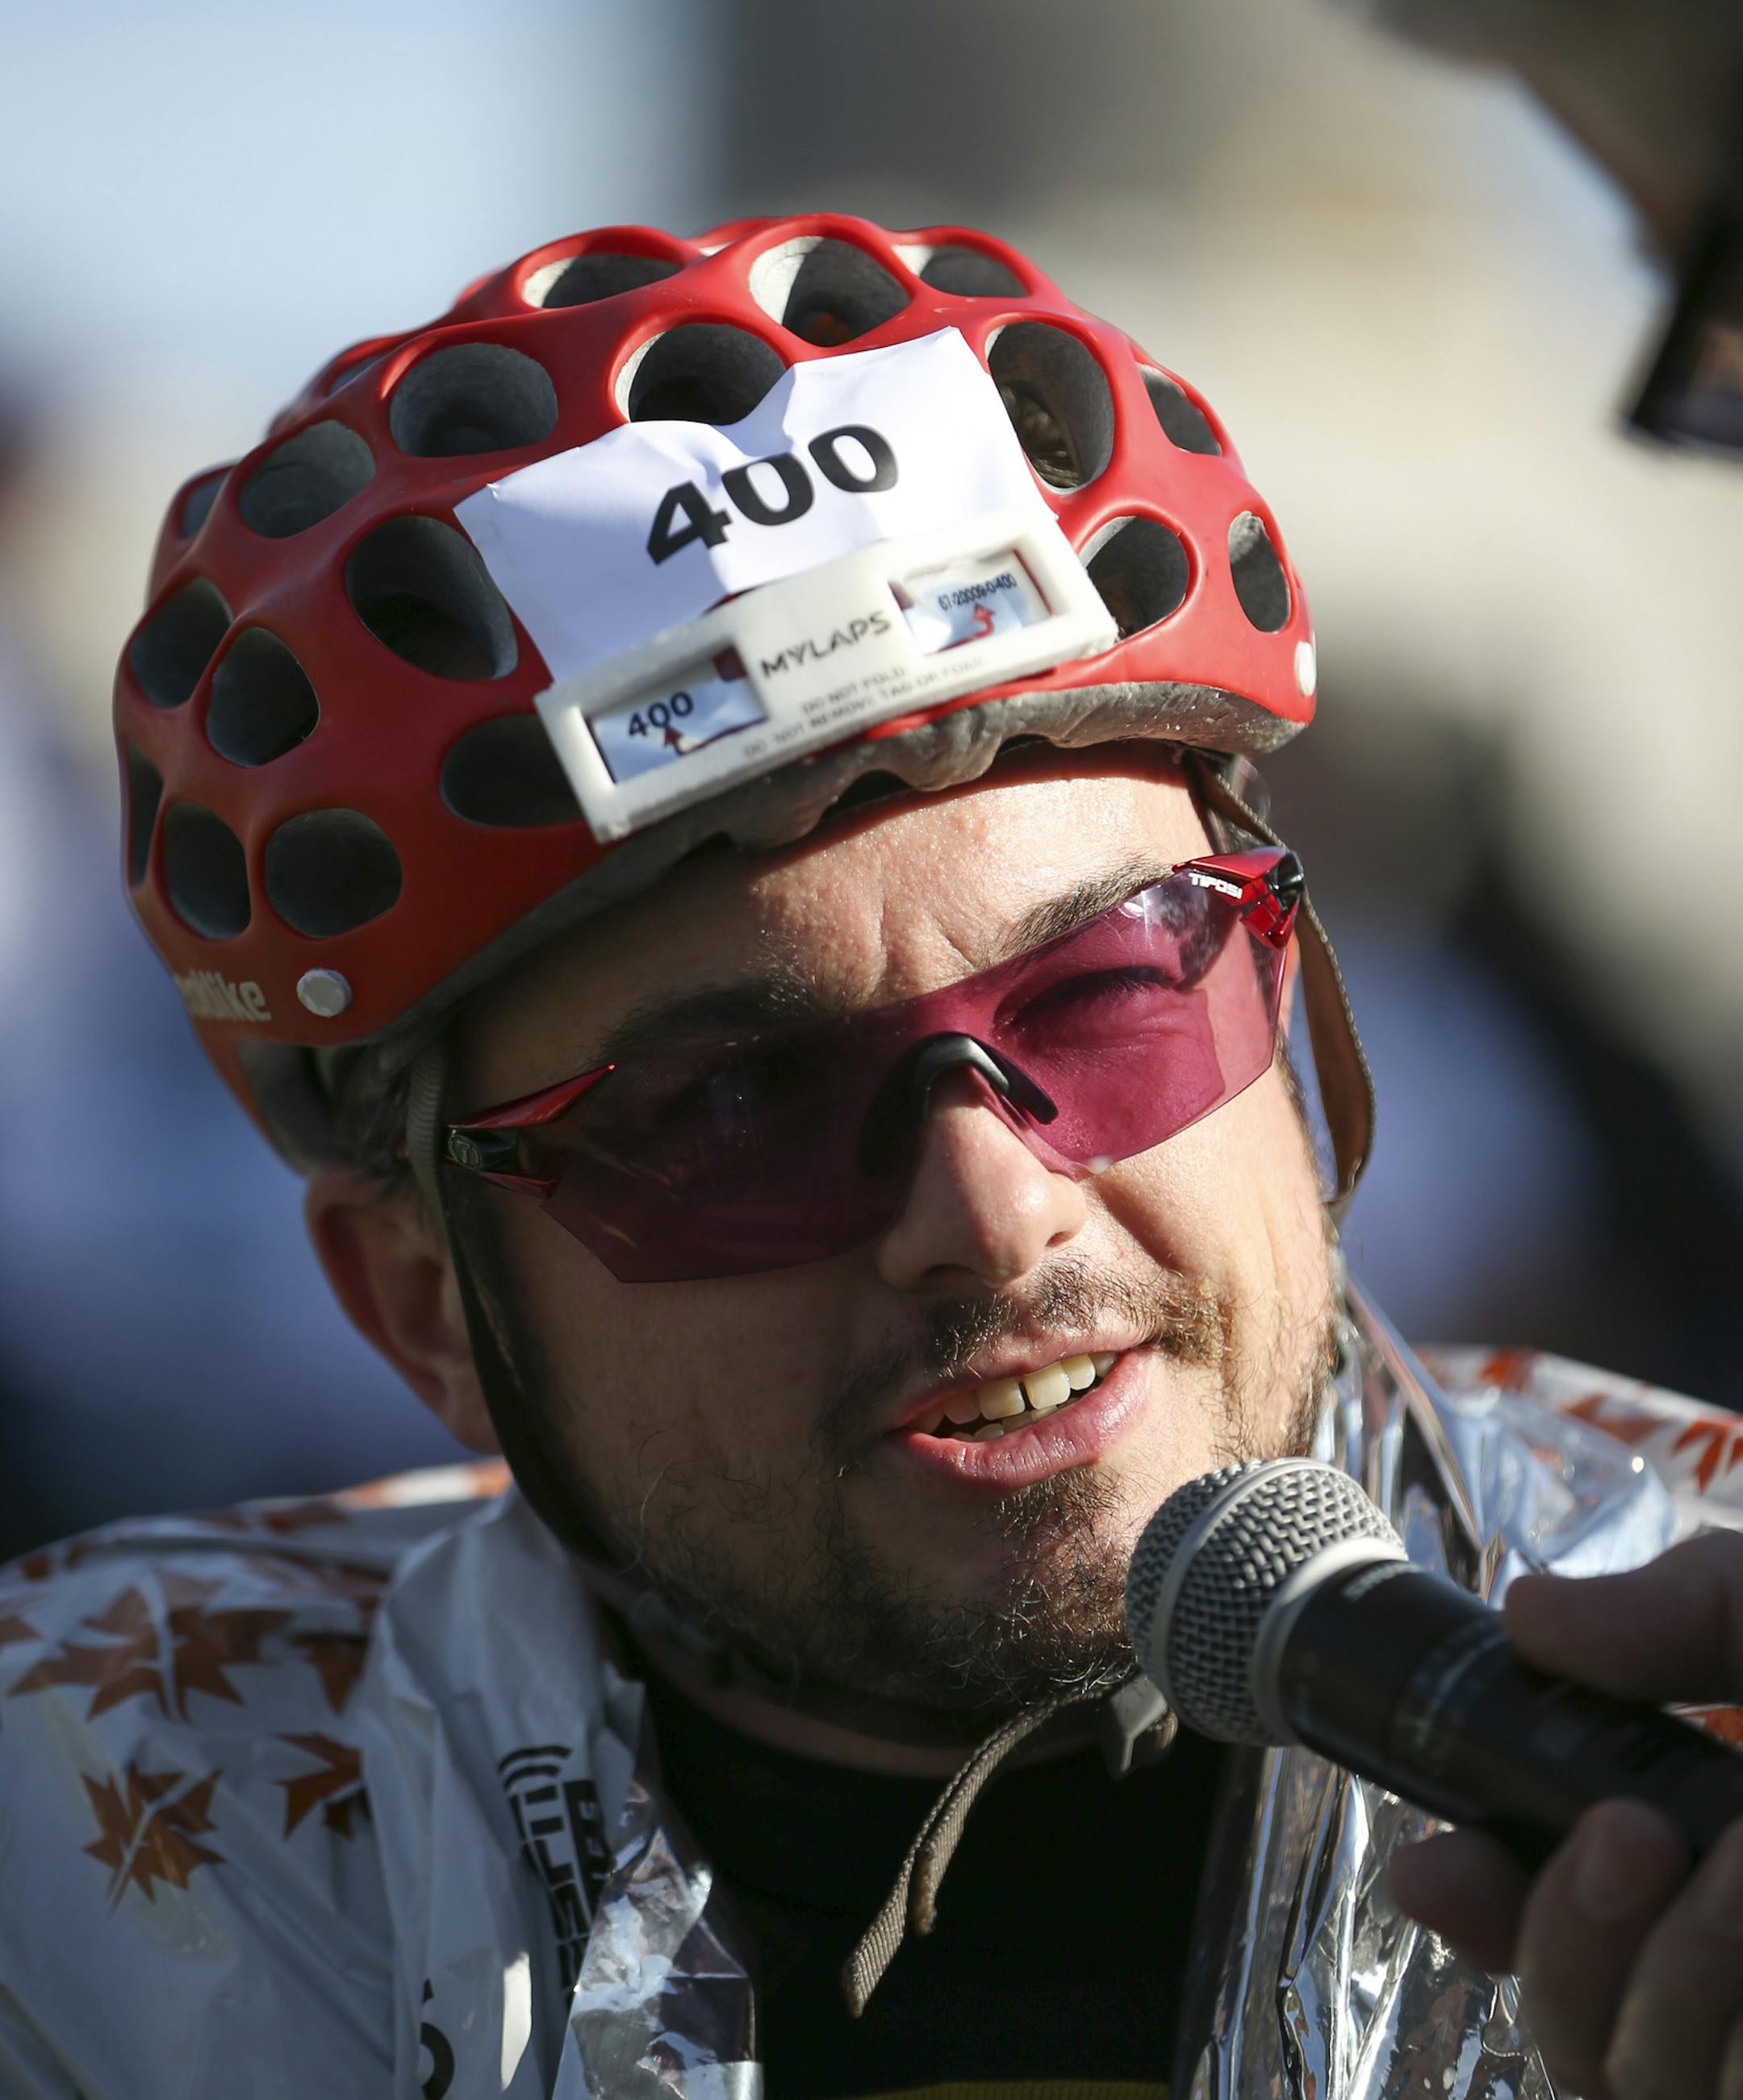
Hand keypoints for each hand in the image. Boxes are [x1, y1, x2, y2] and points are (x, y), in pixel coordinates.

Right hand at [1387, 1532, 1742, 2099]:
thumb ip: (1679, 1607)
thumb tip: (1527, 1612)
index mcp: (1714, 1861)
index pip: (1566, 1928)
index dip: (1484, 1909)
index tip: (1432, 1866)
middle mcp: (1733, 1971)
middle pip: (1578, 2031)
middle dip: (1562, 1939)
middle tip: (1628, 1833)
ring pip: (1629, 2075)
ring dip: (1665, 1966)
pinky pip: (1692, 2091)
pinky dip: (1714, 1985)